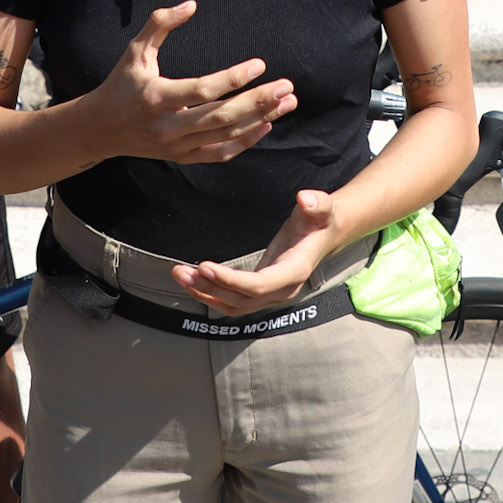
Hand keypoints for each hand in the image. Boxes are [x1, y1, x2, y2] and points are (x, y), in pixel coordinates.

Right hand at [85, 0, 295, 164]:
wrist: (100, 129)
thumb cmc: (121, 84)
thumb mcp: (135, 51)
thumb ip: (160, 23)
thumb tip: (191, 4)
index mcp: (157, 97)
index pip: (203, 90)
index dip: (234, 78)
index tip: (260, 64)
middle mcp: (168, 126)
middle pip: (221, 117)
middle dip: (258, 101)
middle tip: (286, 87)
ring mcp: (176, 146)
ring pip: (226, 136)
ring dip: (260, 119)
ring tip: (286, 103)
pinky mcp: (182, 157)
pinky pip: (220, 153)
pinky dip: (245, 142)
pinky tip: (266, 125)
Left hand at [174, 189, 345, 311]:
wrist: (322, 236)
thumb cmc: (319, 221)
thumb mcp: (322, 208)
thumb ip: (317, 203)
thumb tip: (305, 198)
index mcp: (294, 272)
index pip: (258, 285)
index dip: (231, 280)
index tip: (204, 266)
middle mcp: (282, 290)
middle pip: (240, 299)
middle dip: (209, 287)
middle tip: (181, 272)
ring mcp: (270, 296)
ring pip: (232, 305)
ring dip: (204, 293)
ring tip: (179, 275)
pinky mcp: (259, 293)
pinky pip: (232, 303)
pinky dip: (210, 295)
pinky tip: (192, 283)